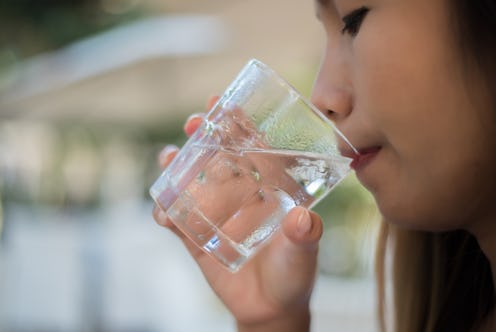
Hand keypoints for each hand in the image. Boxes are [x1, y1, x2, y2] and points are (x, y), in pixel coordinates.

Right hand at [152, 96, 322, 331]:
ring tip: (169, 157)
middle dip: (202, 135)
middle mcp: (239, 194)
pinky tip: (162, 211)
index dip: (238, 123)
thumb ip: (304, 237)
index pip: (252, 147)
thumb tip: (303, 219)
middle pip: (215, 156)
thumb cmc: (294, 273)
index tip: (224, 102)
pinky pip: (176, 220)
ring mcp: (215, 213)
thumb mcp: (304, 253)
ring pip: (191, 180)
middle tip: (193, 124)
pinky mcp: (196, 236)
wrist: (270, 308)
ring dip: (176, 165)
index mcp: (267, 188)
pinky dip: (165, 212)